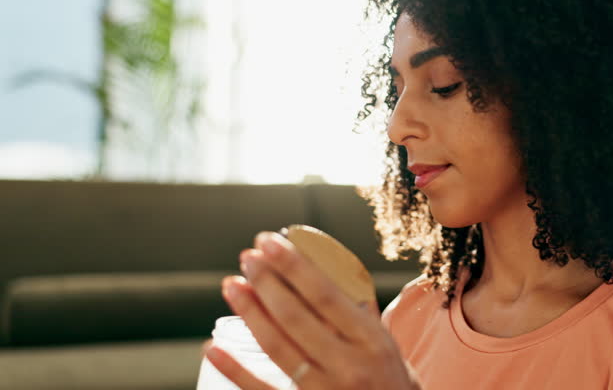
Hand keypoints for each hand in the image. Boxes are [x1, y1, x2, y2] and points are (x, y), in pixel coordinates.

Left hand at [204, 230, 419, 389]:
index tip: (271, 242)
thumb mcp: (389, 347)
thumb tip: (338, 271)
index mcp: (372, 341)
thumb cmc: (393, 386)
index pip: (326, 295)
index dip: (294, 266)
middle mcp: (348, 365)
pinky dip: (235, 369)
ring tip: (232, 285)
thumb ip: (363, 313)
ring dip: (249, 313)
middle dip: (267, 281)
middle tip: (248, 257)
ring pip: (276, 346)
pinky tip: (214, 348)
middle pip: (296, 316)